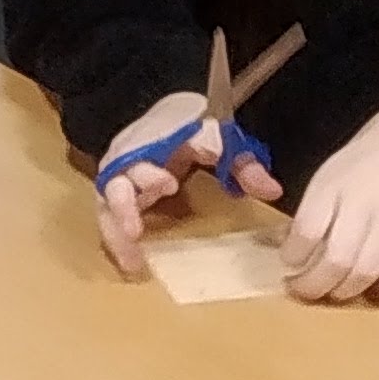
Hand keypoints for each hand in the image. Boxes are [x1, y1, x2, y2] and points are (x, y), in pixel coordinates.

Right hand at [93, 90, 279, 276]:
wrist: (169, 116)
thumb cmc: (194, 128)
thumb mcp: (222, 139)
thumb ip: (244, 164)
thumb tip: (272, 191)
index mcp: (150, 141)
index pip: (140, 155)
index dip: (149, 173)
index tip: (169, 185)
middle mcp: (126, 160)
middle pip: (113, 184)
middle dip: (122, 207)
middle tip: (135, 233)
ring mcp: (119, 180)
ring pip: (106, 207)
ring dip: (115, 233)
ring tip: (132, 262)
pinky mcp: (118, 198)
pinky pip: (110, 219)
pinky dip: (117, 241)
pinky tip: (133, 263)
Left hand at [283, 99, 378, 302]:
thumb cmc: (360, 166)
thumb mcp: (327, 178)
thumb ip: (312, 214)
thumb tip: (291, 255)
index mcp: (334, 185)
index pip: (306, 230)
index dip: (293, 257)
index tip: (290, 267)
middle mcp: (365, 199)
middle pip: (336, 258)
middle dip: (315, 285)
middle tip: (307, 291)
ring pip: (368, 269)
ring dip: (347, 291)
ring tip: (338, 293)